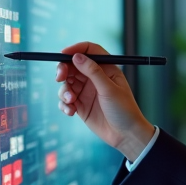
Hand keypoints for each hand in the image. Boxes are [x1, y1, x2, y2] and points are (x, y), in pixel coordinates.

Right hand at [55, 42, 155, 160]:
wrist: (125, 135)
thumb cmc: (124, 110)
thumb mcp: (109, 89)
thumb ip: (93, 72)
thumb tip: (77, 56)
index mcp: (106, 69)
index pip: (89, 51)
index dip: (75, 49)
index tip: (63, 53)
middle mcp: (94, 78)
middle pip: (72, 66)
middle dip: (63, 70)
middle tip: (60, 77)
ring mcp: (86, 91)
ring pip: (66, 83)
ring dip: (64, 91)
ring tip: (71, 101)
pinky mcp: (80, 105)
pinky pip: (65, 100)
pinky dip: (64, 104)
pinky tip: (72, 112)